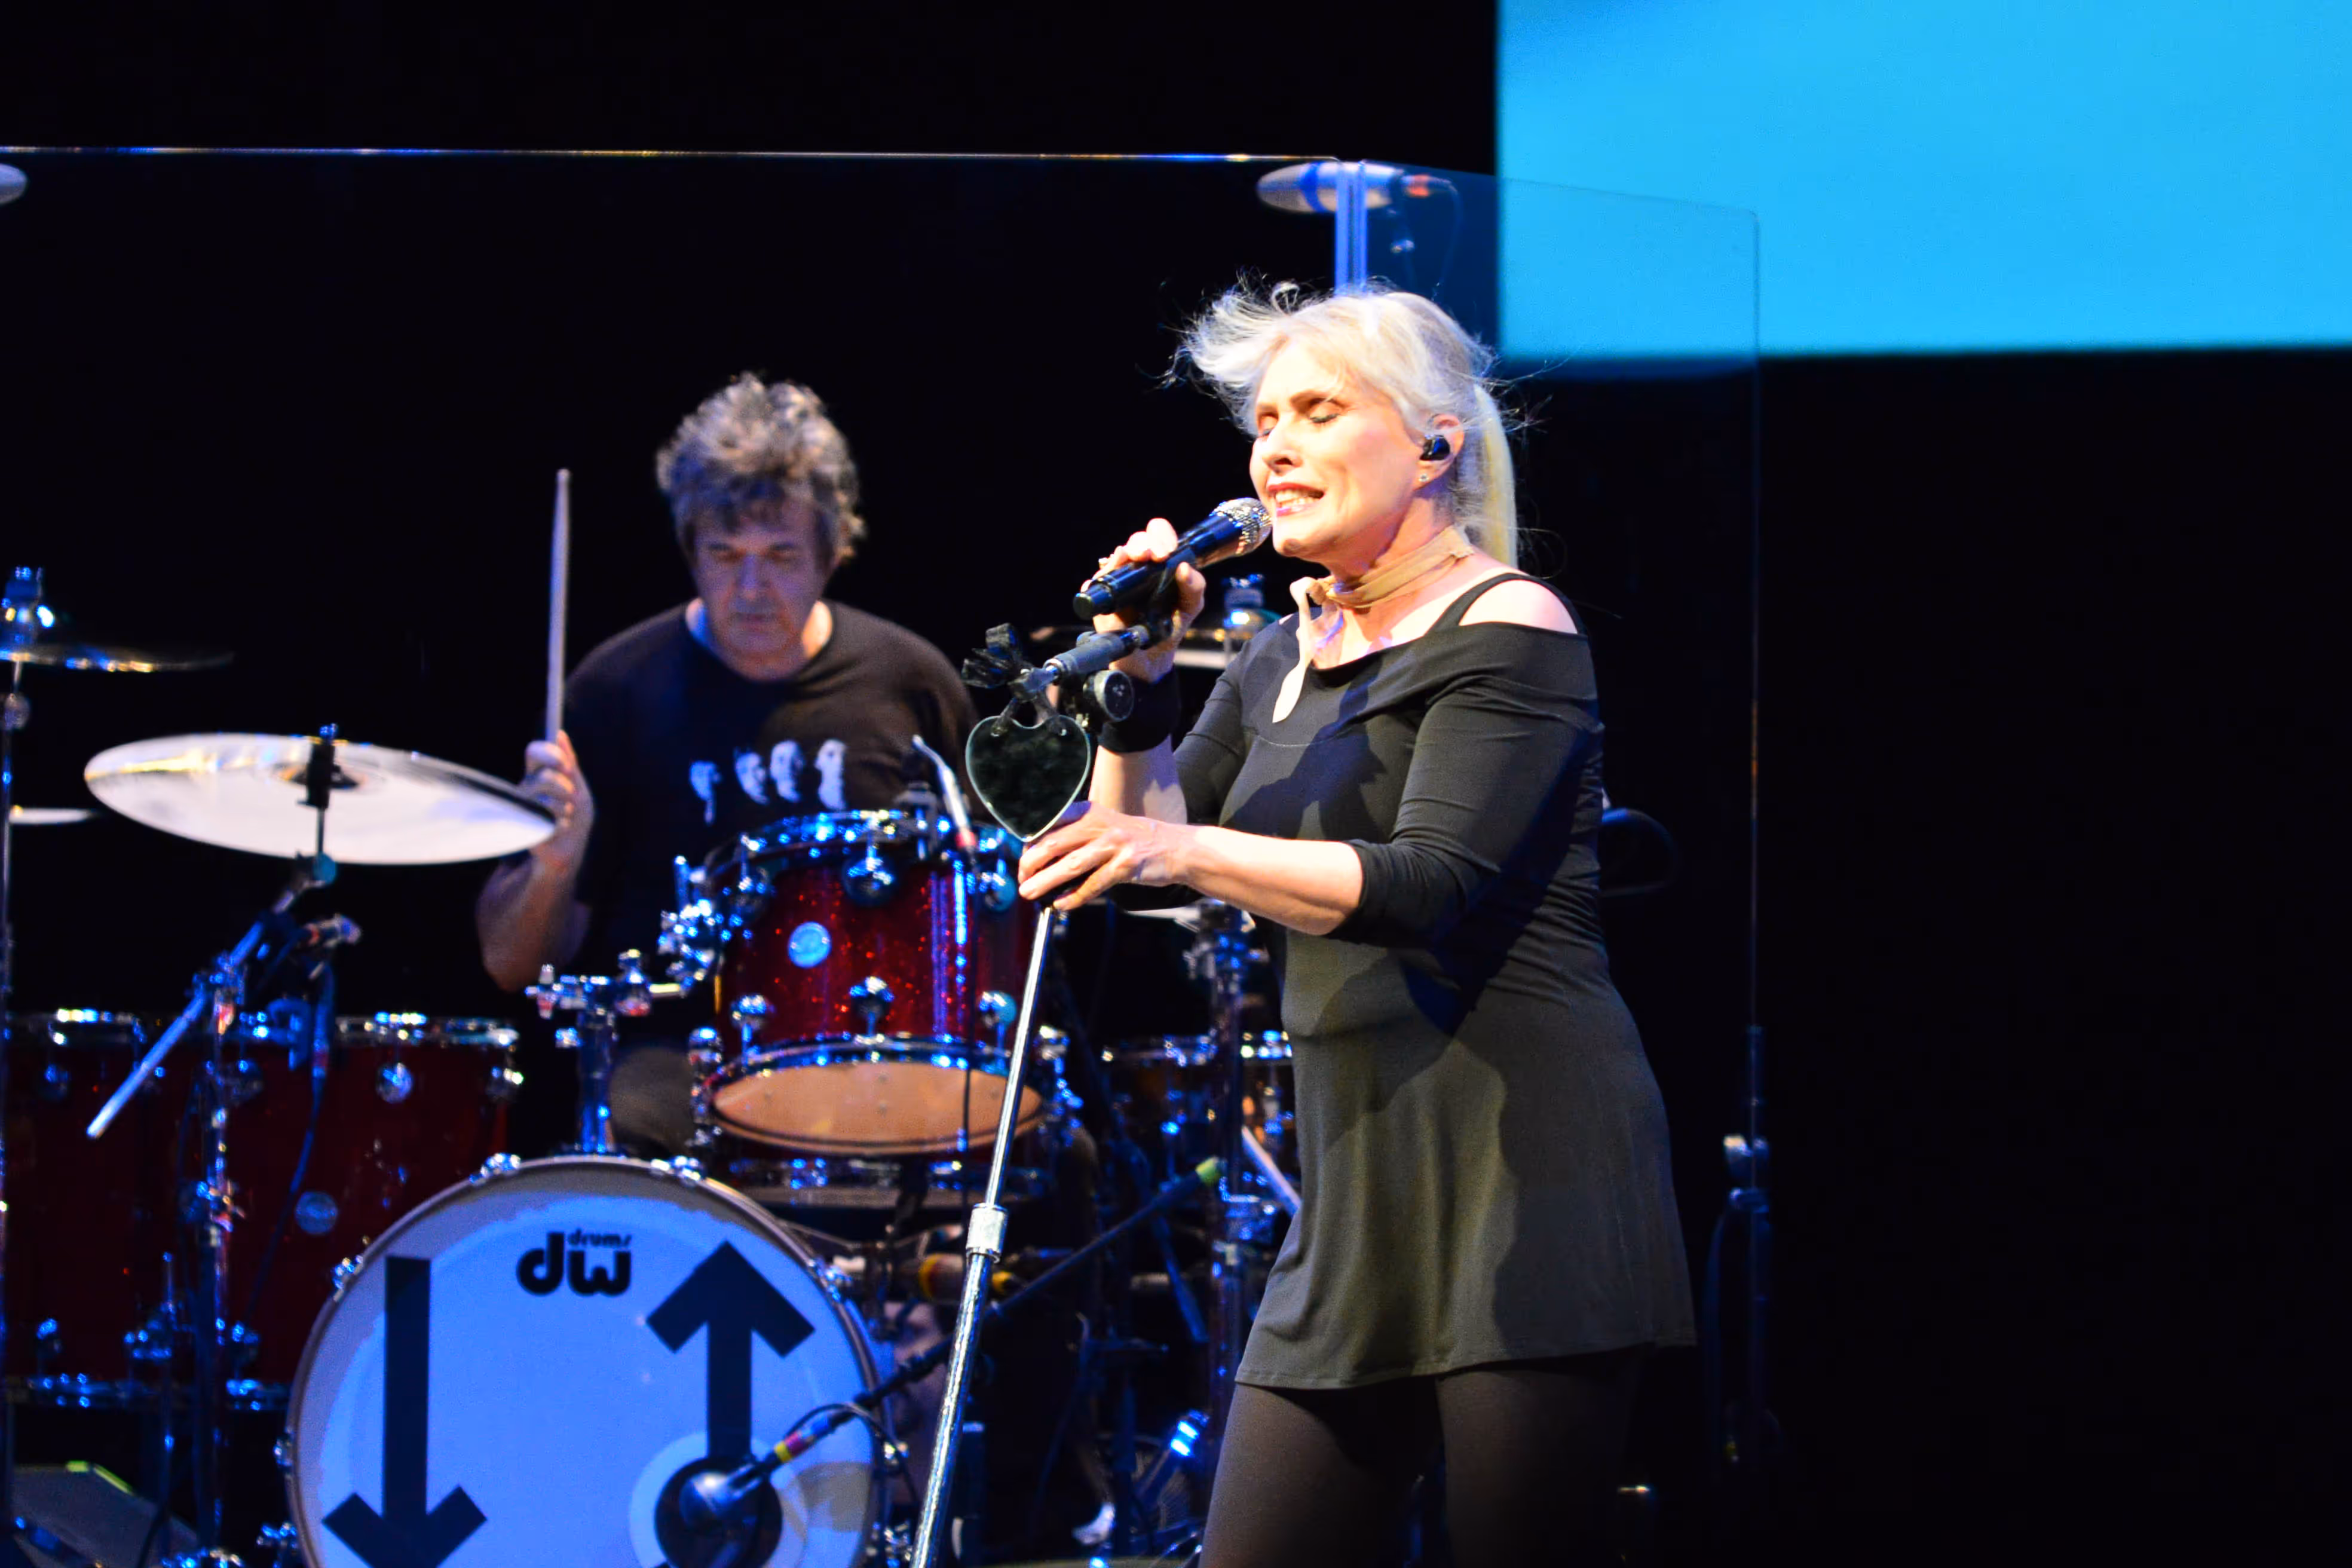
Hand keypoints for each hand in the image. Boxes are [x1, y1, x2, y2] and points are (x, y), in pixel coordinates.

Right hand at [519, 730, 594, 871]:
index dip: (550, 755)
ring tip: (565, 817)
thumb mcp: (579, 788)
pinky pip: (548, 822)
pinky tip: (559, 830)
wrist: (569, 850)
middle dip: (565, 788)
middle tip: (572, 797)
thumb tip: (560, 734)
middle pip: (544, 777)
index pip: (534, 752)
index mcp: (538, 774)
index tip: (567, 766)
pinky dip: (562, 827)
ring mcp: (522, 808)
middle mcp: (526, 788)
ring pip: (547, 802)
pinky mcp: (523, 829)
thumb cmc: (574, 817)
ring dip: (566, 810)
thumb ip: (570, 763)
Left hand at [1018, 801, 1185, 909]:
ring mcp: (1114, 845)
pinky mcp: (1126, 866)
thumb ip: (1077, 836)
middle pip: (1054, 843)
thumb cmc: (1133, 840)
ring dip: (1045, 881)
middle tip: (1020, 880)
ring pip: (1070, 864)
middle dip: (1031, 864)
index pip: (1050, 824)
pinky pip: (1093, 884)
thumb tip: (1042, 860)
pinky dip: (1074, 897)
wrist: (1175, 847)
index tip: (1021, 862)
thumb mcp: (1104, 827)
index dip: (1030, 844)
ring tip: (1029, 893)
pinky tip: (1061, 905)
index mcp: (1089, 812)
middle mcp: (1099, 825)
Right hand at [1089, 517, 1206, 684]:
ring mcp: (1119, 579)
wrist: (1152, 653)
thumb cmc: (1171, 624)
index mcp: (1160, 561)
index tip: (1167, 551)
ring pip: (1116, 556)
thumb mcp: (1191, 605)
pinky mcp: (1103, 595)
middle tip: (1154, 556)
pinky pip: (1096, 581)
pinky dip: (1100, 578)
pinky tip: (1109, 577)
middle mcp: (1138, 565)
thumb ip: (1195, 587)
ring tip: (1133, 558)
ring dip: (1124, 554)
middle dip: (1144, 543)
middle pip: (1136, 541)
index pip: (1158, 534)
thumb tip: (1184, 568)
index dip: (1161, 535)